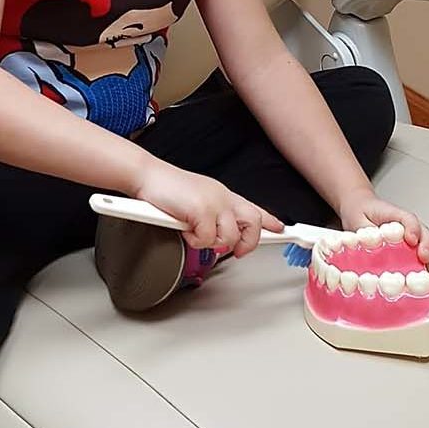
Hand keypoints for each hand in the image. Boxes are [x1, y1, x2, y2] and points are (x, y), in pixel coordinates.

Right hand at [133, 161, 283, 257]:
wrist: (147, 176)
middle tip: (236, 251)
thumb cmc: (166, 189)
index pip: (253, 208)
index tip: (281, 229)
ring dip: (211, 242)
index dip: (269, 220)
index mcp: (223, 194)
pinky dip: (194, 240)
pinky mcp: (202, 211)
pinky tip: (184, 228)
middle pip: (253, 223)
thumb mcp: (197, 199)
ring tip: (194, 233)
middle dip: (247, 242)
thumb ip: (212, 213)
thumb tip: (220, 233)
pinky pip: (207, 238)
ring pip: (230, 237)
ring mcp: (214, 203)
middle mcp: (223, 197)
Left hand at [337, 188, 428, 269]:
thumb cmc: (359, 212)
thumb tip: (370, 248)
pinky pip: (426, 247)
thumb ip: (364, 234)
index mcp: (392, 214)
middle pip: (423, 232)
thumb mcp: (357, 221)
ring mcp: (412, 231)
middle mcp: (406, 222)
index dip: (412, 229)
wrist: (360, 205)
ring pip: (428, 240)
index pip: (408, 219)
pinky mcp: (412, 241)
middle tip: (424, 258)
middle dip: (427, 246)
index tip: (411, 240)